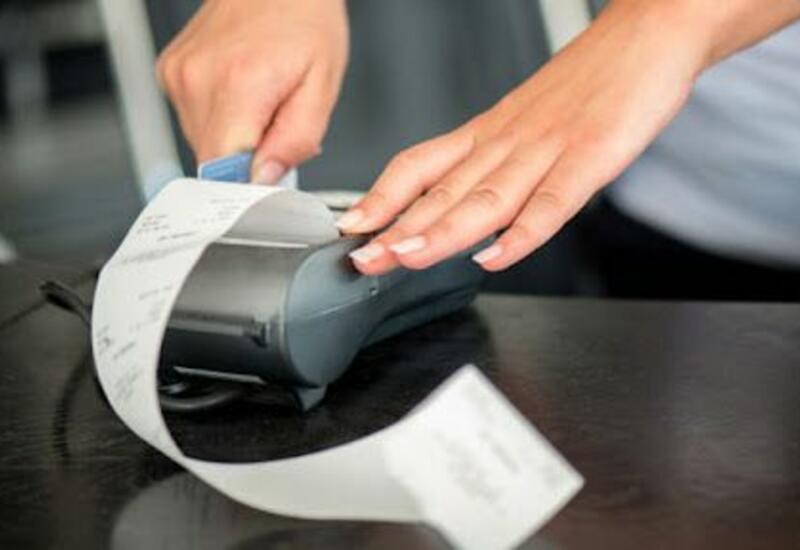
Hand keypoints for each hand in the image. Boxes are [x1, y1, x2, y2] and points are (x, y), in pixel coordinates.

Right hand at [157, 0, 347, 183]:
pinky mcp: (169, 73)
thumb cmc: (304, 19)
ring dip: (233, 141)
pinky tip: (240, 92)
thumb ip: (296, 140)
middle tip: (275, 126)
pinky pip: (193, 121)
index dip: (249, 187)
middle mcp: (199, 79)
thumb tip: (266, 179)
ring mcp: (178, 75)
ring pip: (203, 145)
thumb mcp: (322, 85)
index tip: (268, 184)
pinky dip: (219, 120)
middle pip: (214, 163)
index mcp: (239, 83)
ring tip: (259, 102)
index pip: (225, 172)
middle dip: (248, 161)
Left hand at [338, 1, 716, 273]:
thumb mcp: (524, 121)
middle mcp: (507, 141)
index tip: (352, 226)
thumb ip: (493, 166)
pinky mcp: (591, 156)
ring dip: (443, 231)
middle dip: (397, 227)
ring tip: (406, 256)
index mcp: (488, 133)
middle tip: (363, 256)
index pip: (420, 166)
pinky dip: (523, 233)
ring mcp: (547, 148)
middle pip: (443, 189)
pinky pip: (553, 201)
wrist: (649, 31)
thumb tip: (462, 209)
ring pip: (486, 197)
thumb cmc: (590, 81)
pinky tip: (496, 257)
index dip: (382, 197)